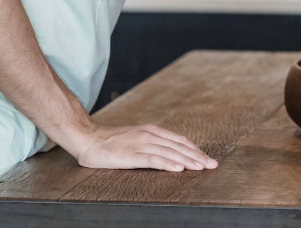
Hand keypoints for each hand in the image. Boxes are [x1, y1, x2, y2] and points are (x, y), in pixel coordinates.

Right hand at [74, 123, 217, 171]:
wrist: (88, 139)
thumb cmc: (111, 142)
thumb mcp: (136, 138)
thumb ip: (152, 144)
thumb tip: (169, 154)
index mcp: (152, 131)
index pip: (179, 140)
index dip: (194, 149)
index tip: (206, 158)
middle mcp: (150, 135)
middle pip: (179, 146)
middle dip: (197, 156)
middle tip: (211, 165)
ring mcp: (141, 144)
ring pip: (170, 153)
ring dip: (187, 161)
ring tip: (201, 168)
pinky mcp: (132, 155)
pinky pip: (153, 159)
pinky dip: (168, 164)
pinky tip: (178, 169)